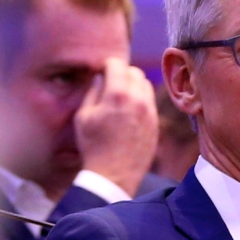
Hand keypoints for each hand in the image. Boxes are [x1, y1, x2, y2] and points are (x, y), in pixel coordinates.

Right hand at [74, 58, 157, 196]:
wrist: (113, 175)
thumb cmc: (94, 146)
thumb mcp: (83, 117)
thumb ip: (92, 92)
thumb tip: (100, 78)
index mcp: (118, 94)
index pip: (117, 64)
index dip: (106, 66)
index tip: (100, 73)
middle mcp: (138, 100)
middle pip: (134, 71)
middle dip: (121, 73)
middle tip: (110, 84)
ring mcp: (150, 112)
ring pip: (145, 85)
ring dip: (133, 86)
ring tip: (120, 98)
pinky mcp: (156, 123)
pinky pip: (150, 102)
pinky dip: (140, 100)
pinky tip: (128, 112)